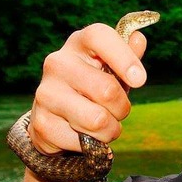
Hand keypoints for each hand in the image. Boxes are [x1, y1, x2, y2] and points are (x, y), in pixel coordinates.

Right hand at [28, 23, 147, 154]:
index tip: (140, 80)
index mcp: (79, 43)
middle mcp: (57, 63)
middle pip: (107, 90)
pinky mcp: (41, 123)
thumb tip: (138, 39)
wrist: (57, 117)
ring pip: (97, 120)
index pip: (99, 37)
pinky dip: (91, 144)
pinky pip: (82, 141)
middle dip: (122, 108)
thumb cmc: (94, 86)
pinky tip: (81, 133)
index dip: (124, 57)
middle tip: (116, 109)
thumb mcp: (114, 69)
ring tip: (101, 124)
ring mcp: (45, 92)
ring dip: (109, 129)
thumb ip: (128, 55)